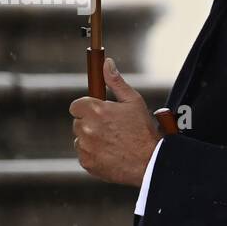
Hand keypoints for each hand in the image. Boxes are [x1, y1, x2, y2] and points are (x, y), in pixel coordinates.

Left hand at [69, 57, 160, 185]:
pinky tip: (111, 154)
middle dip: (91, 124)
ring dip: (92, 140)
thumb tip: (106, 63)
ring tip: (113, 143)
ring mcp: (85, 146)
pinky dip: (94, 155)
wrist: (150, 161)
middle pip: (78, 123)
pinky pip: (85, 155)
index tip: (98, 114)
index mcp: (95, 110)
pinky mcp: (86, 162)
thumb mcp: (134, 102)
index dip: (88, 109)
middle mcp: (86, 127)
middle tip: (111, 130)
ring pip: (81, 140)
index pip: (77, 106)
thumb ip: (116, 82)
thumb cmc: (143, 131)